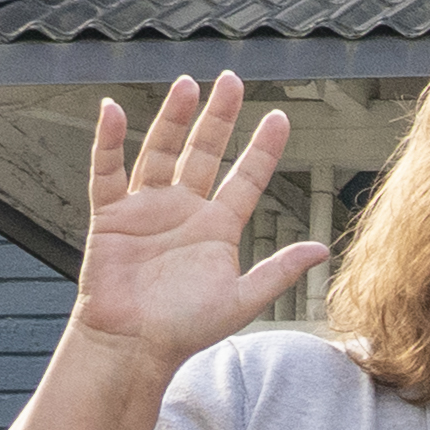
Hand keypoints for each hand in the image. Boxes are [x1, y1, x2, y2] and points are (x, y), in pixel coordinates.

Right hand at [68, 71, 326, 361]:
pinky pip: (108, 172)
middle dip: (218, 117)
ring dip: (173, 119)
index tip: (279, 117)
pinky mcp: (112, 216)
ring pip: (162, 152)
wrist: (133, 348)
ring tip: (187, 85)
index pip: (245, 178)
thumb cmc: (183, 330)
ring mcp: (147, 209)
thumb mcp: (241, 300)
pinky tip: (115, 112)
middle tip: (231, 81)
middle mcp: (183, 211)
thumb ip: (278, 272)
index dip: (262, 149)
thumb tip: (321, 250)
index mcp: (217, 228)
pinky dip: (109, 142)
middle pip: (203, 152)